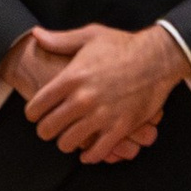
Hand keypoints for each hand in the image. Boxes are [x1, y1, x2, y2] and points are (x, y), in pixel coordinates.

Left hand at [20, 23, 181, 165]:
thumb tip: (36, 35)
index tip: (35, 114)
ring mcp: (102, 115)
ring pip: (68, 143)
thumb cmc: (122, 46)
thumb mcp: (89, 36)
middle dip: (45, 131)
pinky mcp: (121, 127)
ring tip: (67, 138)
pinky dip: (89, 155)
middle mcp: (83, 99)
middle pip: (48, 128)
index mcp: (72, 77)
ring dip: (65, 143)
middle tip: (49, 129)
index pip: (38, 105)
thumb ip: (60, 40)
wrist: (157, 58)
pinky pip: (97, 151)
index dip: (32, 113)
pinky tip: (87, 152)